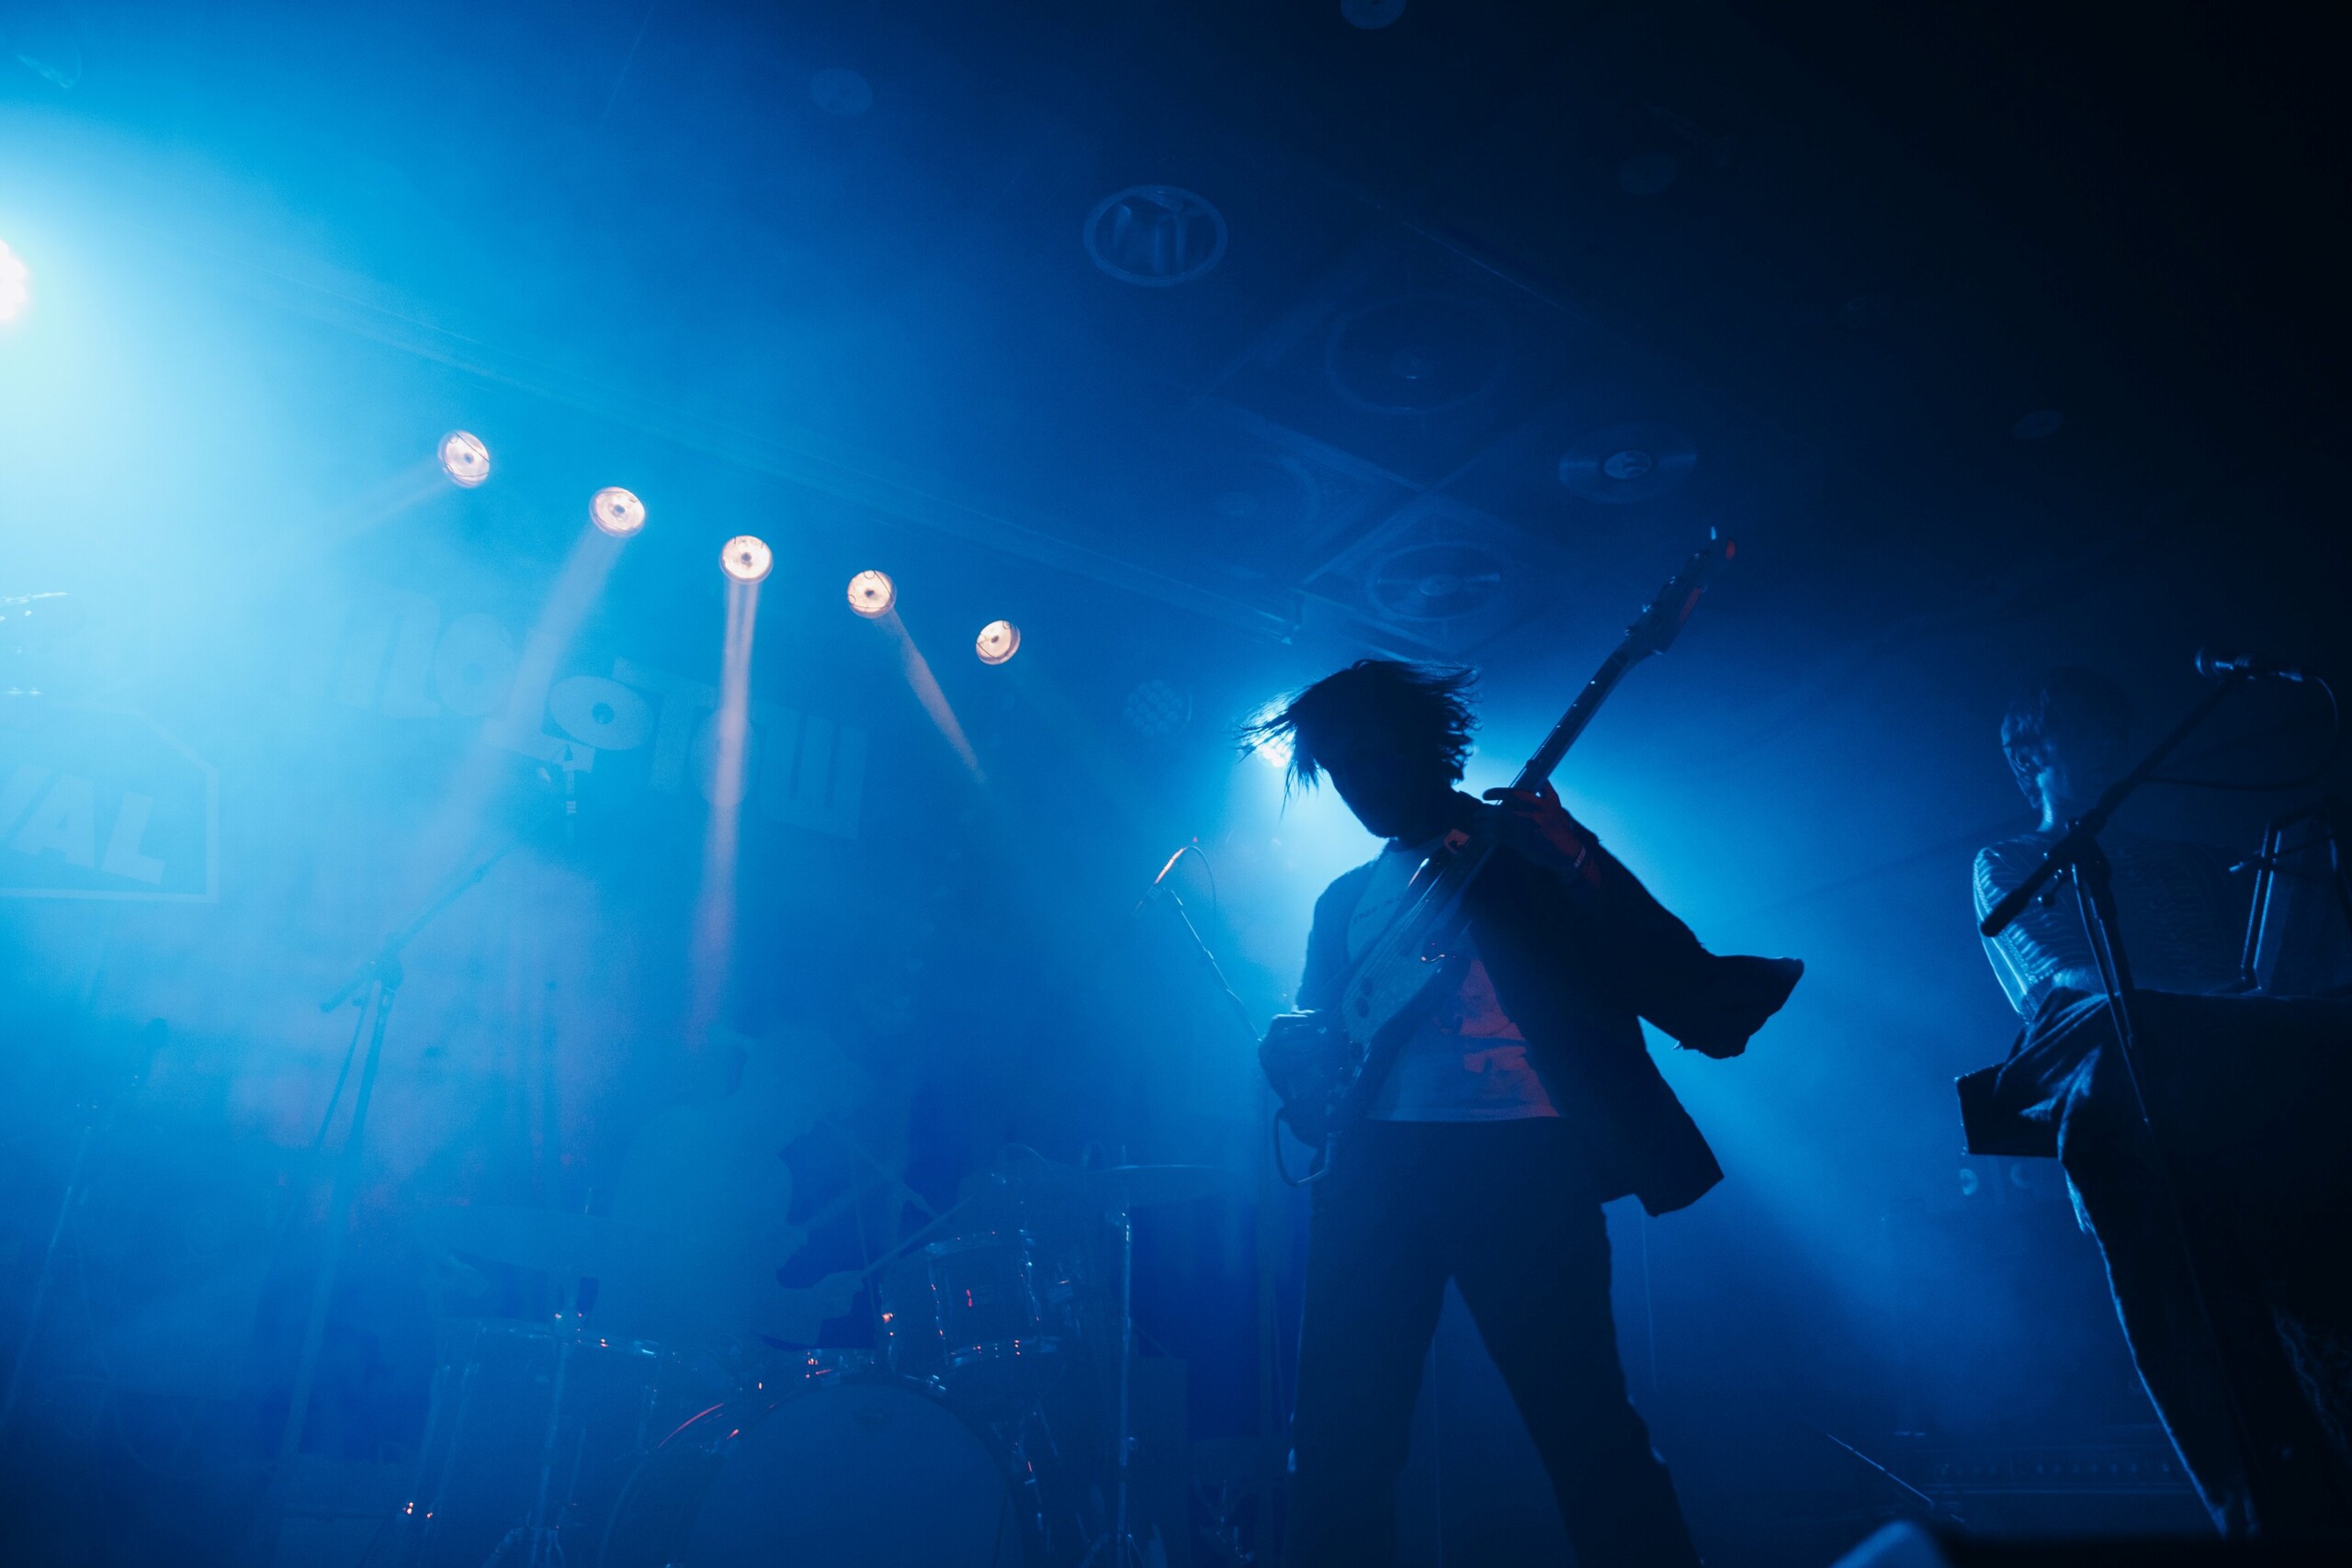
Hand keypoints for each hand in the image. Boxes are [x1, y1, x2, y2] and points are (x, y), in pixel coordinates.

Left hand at [1481, 780, 1597, 879]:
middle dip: (1485, 812)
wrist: (1567, 850)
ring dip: (1483, 825)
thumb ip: (1542, 784)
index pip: (1513, 794)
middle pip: (1502, 811)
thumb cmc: (1558, 824)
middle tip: (1477, 813)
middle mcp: (1532, 816)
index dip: (1496, 793)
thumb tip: (1531, 762)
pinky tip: (1482, 834)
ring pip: (1499, 825)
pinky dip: (1488, 836)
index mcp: (1538, 804)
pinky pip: (1501, 838)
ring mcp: (1527, 830)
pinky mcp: (1523, 844)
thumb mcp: (1554, 802)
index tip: (1485, 795)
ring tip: (1476, 824)